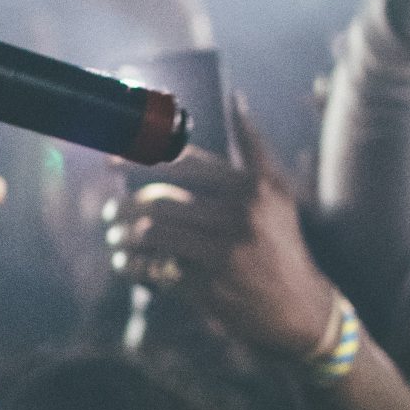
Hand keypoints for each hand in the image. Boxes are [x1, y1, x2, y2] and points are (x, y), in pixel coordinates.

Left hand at [105, 96, 336, 358]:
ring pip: (150, 233)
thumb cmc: (280, 244)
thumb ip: (253, 148)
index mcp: (252, 187)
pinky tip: (125, 264)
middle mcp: (240, 216)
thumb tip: (237, 99)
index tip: (109, 161)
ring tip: (115, 237)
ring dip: (121, 235)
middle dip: (121, 206)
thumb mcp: (278, 194)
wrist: (300, 310)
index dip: (139, 158)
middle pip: (158, 200)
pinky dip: (131, 266)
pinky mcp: (210, 286)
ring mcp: (224, 252)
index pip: (183, 163)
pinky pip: (154, 269)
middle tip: (109, 212)